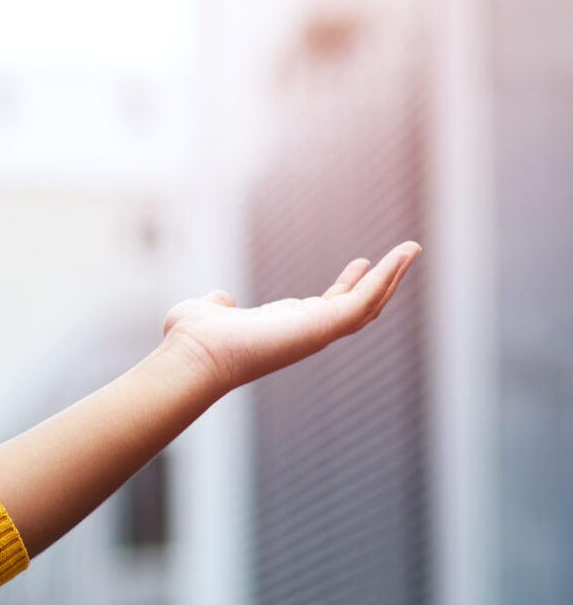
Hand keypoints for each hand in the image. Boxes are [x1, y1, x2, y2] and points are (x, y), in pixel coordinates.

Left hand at [160, 242, 421, 395]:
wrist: (193, 356)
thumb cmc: (192, 341)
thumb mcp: (205, 311)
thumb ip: (218, 305)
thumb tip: (220, 300)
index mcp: (284, 327)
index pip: (326, 308)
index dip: (346, 286)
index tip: (360, 262)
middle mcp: (305, 332)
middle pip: (356, 308)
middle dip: (381, 282)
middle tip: (404, 255)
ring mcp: (318, 331)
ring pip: (369, 304)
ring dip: (393, 276)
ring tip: (413, 248)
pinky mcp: (324, 326)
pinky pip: (367, 299)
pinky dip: (387, 276)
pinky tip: (403, 253)